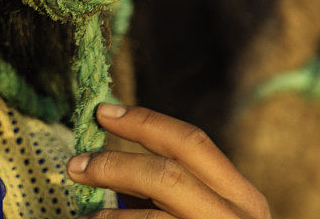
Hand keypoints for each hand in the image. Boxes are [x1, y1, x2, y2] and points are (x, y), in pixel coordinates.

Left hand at [66, 103, 270, 217]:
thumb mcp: (205, 214)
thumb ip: (171, 189)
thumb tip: (109, 161)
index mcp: (244, 200)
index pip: (191, 143)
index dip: (144, 121)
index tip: (101, 111)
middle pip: (167, 177)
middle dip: (115, 165)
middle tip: (75, 165)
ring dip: (106, 218)